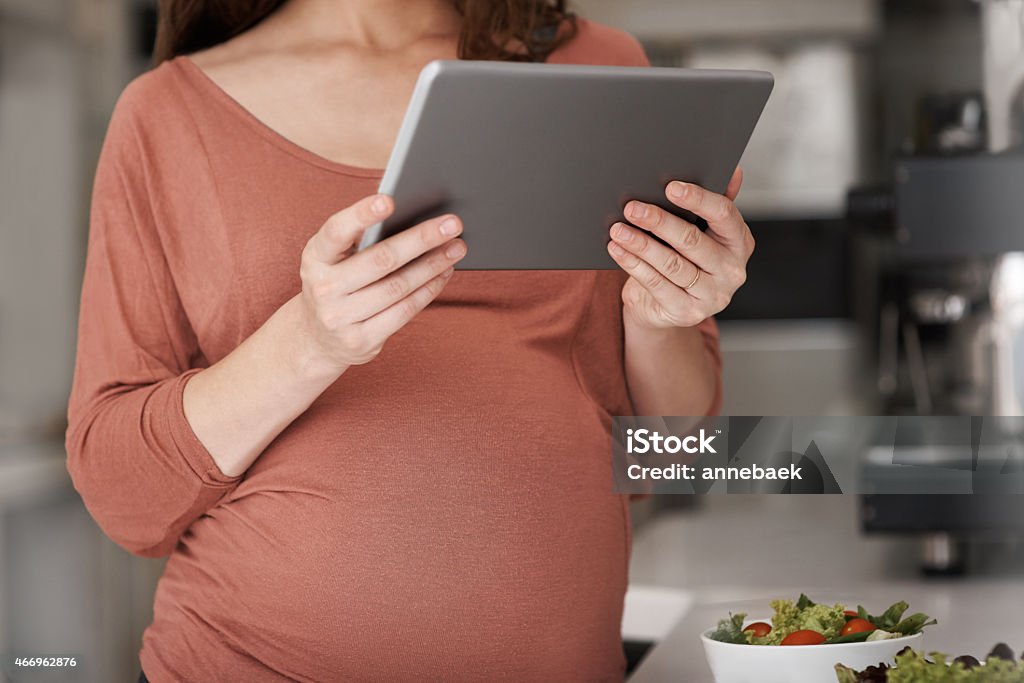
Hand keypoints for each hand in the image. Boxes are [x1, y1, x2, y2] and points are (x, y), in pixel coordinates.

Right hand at [298, 194, 465, 370]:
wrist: (318, 338)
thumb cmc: (338, 283)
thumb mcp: (335, 259)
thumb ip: (360, 239)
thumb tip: (414, 215)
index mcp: (315, 257)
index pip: (336, 231)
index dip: (361, 215)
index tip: (389, 200)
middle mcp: (323, 287)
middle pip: (381, 259)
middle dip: (421, 239)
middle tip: (452, 224)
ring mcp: (340, 317)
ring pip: (398, 286)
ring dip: (432, 265)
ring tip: (456, 248)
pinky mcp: (360, 340)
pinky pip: (404, 312)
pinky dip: (428, 290)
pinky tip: (443, 274)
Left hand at [607, 168, 753, 329]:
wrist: (669, 306)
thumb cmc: (686, 259)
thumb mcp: (702, 231)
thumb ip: (712, 203)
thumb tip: (733, 171)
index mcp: (740, 242)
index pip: (724, 214)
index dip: (698, 199)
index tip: (671, 187)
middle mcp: (732, 270)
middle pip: (692, 240)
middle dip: (659, 221)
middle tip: (632, 208)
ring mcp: (712, 296)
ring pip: (671, 264)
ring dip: (640, 244)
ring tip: (618, 229)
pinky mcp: (687, 312)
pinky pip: (656, 284)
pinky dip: (633, 264)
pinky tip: (618, 249)